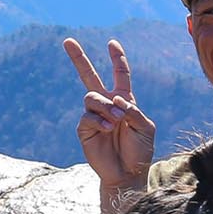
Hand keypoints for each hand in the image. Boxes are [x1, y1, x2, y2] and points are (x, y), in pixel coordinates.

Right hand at [65, 38, 153, 189]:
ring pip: (91, 96)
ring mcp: (94, 116)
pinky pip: (87, 116)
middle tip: (67, 40)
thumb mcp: (145, 127)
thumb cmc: (139, 151)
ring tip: (116, 121)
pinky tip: (107, 129)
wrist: (127, 173)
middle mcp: (107, 105)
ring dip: (105, 107)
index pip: (120, 75)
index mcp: (125, 101)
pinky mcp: (84, 129)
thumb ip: (133, 110)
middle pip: (89, 76)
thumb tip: (115, 99)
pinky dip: (99, 120)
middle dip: (78, 58)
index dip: (117, 59)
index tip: (112, 43)